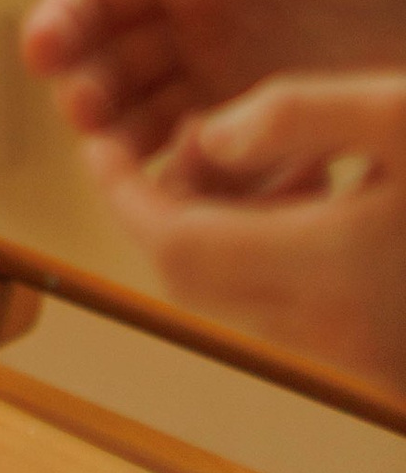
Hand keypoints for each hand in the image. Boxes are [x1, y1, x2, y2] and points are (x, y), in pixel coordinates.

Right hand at [23, 0, 405, 163]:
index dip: (61, 21)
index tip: (41, 52)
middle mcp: (195, 31)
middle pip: (113, 70)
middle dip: (88, 91)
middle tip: (87, 114)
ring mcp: (234, 86)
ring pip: (155, 128)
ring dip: (132, 146)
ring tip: (133, 163)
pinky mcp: (281, 136)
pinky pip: (224, 170)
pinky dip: (205, 182)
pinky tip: (208, 186)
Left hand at [89, 73, 405, 397]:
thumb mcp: (400, 114)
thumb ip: (299, 115)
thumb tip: (210, 134)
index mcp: (325, 268)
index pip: (178, 247)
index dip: (123, 193)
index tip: (96, 142)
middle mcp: (329, 328)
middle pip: (193, 276)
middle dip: (161, 203)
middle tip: (185, 134)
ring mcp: (353, 354)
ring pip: (234, 293)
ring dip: (216, 222)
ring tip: (255, 149)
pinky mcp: (375, 358)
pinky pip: (282, 306)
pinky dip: (265, 246)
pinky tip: (314, 185)